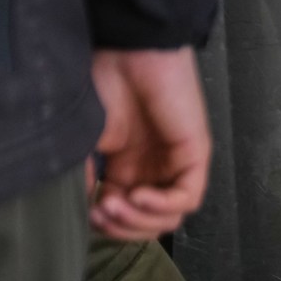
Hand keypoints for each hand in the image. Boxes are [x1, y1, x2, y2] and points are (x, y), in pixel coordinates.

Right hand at [89, 48, 211, 239]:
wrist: (128, 53)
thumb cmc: (106, 83)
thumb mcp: (88, 139)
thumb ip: (87, 175)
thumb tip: (84, 209)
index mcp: (130, 168)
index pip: (128, 216)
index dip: (109, 225)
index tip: (88, 213)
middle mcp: (156, 170)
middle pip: (151, 223)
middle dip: (123, 227)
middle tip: (101, 214)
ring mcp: (177, 163)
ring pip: (170, 217)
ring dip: (139, 220)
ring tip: (115, 204)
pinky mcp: (195, 155)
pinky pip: (188, 198)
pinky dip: (161, 205)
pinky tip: (137, 195)